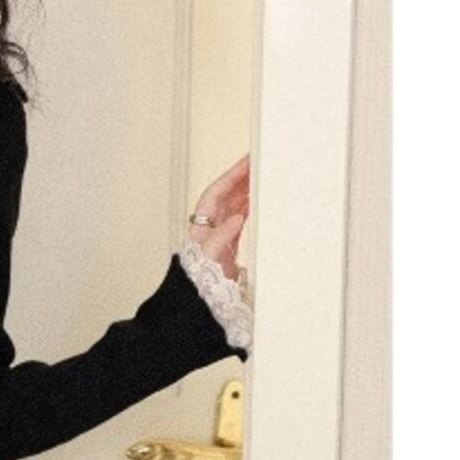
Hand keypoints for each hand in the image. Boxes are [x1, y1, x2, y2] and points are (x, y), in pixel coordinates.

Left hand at [188, 152, 249, 282]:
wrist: (198, 296)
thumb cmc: (197, 276)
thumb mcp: (209, 253)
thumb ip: (222, 235)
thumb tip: (236, 218)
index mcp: (202, 224)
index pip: (216, 192)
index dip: (231, 176)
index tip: (246, 162)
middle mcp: (210, 226)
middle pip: (226, 194)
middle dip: (241, 177)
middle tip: (258, 163)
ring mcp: (220, 233)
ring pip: (235, 204)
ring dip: (247, 190)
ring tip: (262, 177)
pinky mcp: (229, 243)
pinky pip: (241, 218)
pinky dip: (250, 208)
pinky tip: (259, 202)